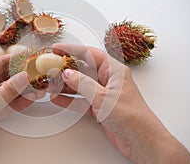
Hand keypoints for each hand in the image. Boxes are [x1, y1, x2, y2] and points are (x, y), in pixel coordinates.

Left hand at [0, 55, 37, 163]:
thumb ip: (7, 92)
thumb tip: (23, 77)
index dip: (13, 59)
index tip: (28, 57)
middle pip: (4, 77)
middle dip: (20, 75)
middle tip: (37, 73)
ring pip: (7, 91)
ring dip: (22, 90)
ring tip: (38, 87)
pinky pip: (6, 104)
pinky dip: (17, 102)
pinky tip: (29, 99)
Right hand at [51, 44, 189, 163]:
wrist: (141, 140)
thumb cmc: (131, 116)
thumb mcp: (103, 97)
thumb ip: (83, 83)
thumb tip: (68, 73)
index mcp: (113, 70)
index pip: (89, 54)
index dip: (71, 50)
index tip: (57, 49)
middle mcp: (108, 80)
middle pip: (82, 69)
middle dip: (65, 69)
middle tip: (49, 69)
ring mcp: (103, 93)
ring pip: (80, 85)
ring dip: (65, 85)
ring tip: (50, 84)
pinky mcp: (99, 107)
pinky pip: (81, 100)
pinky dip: (69, 99)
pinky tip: (57, 99)